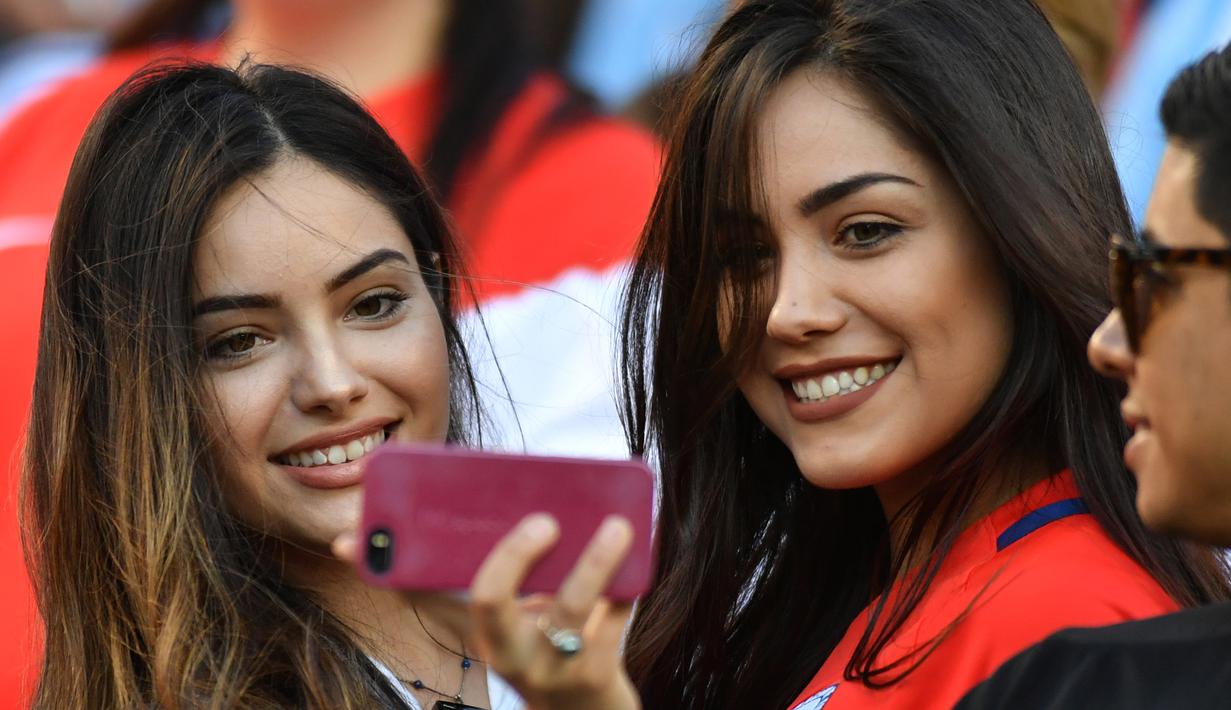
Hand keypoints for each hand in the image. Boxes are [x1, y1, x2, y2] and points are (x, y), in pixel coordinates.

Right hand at [469, 514, 640, 709]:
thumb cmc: (556, 656)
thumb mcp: (530, 631)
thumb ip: (536, 587)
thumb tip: (561, 511)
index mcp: (493, 639)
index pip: (482, 595)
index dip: (504, 556)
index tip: (536, 521)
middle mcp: (514, 657)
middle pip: (498, 601)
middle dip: (519, 553)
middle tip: (551, 520)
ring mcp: (553, 669)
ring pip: (572, 606)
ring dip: (596, 560)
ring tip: (618, 527)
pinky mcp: (594, 675)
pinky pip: (613, 618)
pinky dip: (627, 586)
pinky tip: (639, 560)